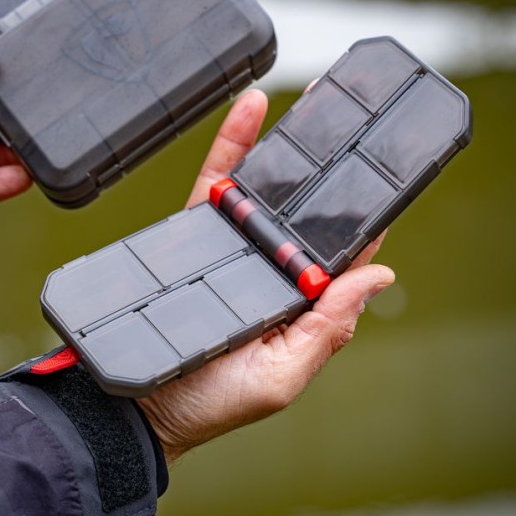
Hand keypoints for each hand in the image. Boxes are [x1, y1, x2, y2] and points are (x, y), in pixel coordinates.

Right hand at [139, 89, 394, 464]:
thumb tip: (379, 276)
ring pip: (264, 194)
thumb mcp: (280, 377)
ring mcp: (233, 254)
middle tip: (346, 128)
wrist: (132, 408)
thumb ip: (327, 328)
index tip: (384, 182)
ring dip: (283, 151)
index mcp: (299, 310)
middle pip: (302, 217)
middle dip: (324, 176)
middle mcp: (269, 277)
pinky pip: (217, 185)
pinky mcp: (196, 238)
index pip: (341, 260)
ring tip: (308, 108)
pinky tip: (250, 110)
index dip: (363, 223)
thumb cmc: (208, 406)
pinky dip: (233, 146)